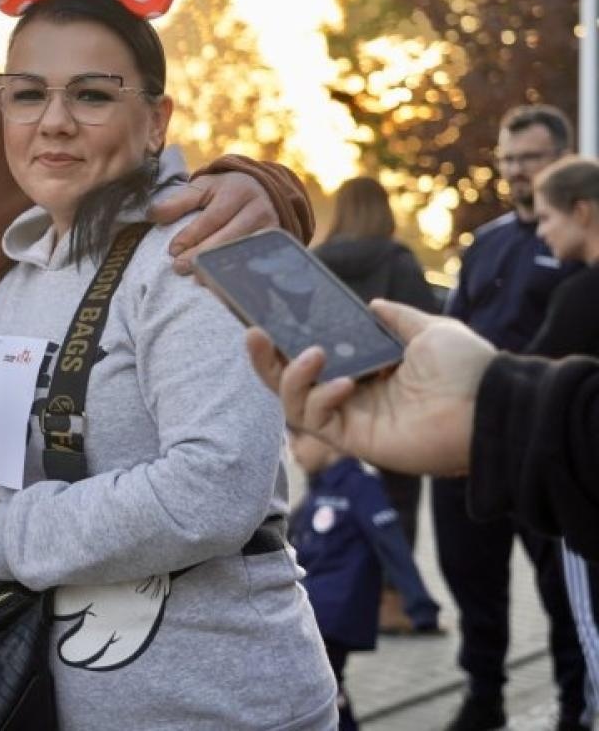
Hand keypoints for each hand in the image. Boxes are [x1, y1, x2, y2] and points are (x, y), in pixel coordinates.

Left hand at [148, 172, 275, 274]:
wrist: (262, 190)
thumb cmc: (224, 192)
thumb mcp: (202, 188)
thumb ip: (178, 201)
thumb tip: (152, 215)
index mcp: (237, 191)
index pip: (213, 217)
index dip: (192, 235)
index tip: (173, 250)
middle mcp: (258, 209)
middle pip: (229, 237)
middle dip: (203, 255)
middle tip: (180, 268)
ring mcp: (272, 228)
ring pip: (244, 252)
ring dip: (221, 269)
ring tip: (199, 280)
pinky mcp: (277, 245)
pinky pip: (257, 263)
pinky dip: (239, 275)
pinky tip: (223, 286)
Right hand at [247, 299, 488, 475]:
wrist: (492, 406)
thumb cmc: (469, 370)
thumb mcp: (429, 329)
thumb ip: (397, 318)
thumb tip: (371, 304)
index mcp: (368, 370)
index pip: (313, 357)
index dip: (286, 341)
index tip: (267, 316)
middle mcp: (353, 395)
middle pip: (290, 382)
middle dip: (265, 360)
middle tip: (253, 332)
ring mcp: (352, 419)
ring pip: (294, 403)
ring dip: (290, 376)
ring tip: (312, 354)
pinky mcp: (356, 441)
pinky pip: (319, 421)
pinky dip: (321, 398)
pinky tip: (343, 383)